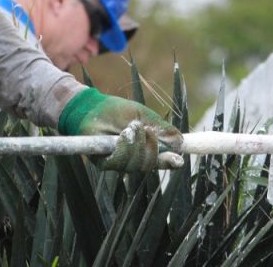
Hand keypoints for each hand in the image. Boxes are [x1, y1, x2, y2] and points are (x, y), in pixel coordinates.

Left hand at [58, 88, 183, 171]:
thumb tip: (180, 142)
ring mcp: (119, 163)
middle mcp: (133, 158)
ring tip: (131, 127)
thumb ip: (161, 128)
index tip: (179, 160)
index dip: (170, 162)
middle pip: (151, 164)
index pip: (161, 160)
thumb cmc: (117, 110)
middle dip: (153, 148)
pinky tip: (122, 135)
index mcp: (145, 148)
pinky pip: (121, 162)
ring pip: (137, 164)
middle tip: (146, 130)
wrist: (92, 107)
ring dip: (137, 145)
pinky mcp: (105, 163)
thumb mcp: (143, 116)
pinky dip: (124, 148)